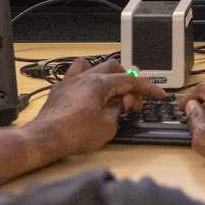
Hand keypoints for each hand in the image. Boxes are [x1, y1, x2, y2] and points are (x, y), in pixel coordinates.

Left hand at [32, 58, 163, 157]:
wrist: (46, 138)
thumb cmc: (75, 134)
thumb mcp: (108, 126)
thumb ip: (119, 110)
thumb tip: (122, 103)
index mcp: (100, 84)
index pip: (130, 80)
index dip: (147, 88)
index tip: (158, 94)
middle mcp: (85, 77)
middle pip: (114, 68)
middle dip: (128, 81)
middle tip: (133, 99)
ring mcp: (71, 81)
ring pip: (94, 65)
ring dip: (107, 75)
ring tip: (112, 89)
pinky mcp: (61, 89)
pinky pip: (76, 73)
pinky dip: (87, 77)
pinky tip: (89, 89)